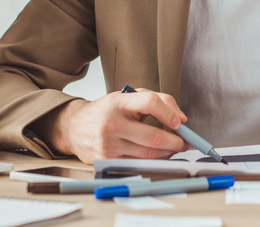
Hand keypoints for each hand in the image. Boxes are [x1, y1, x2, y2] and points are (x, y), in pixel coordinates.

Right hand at [33, 87, 189, 163]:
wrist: (74, 127)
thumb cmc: (106, 111)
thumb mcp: (127, 96)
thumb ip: (155, 99)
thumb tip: (180, 118)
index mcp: (118, 102)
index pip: (149, 103)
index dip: (169, 113)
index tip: (180, 122)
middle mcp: (112, 124)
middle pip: (153, 136)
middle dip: (175, 141)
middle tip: (185, 141)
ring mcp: (109, 145)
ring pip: (148, 154)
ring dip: (167, 153)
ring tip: (174, 148)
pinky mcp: (107, 160)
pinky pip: (138, 163)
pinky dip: (153, 161)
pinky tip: (158, 155)